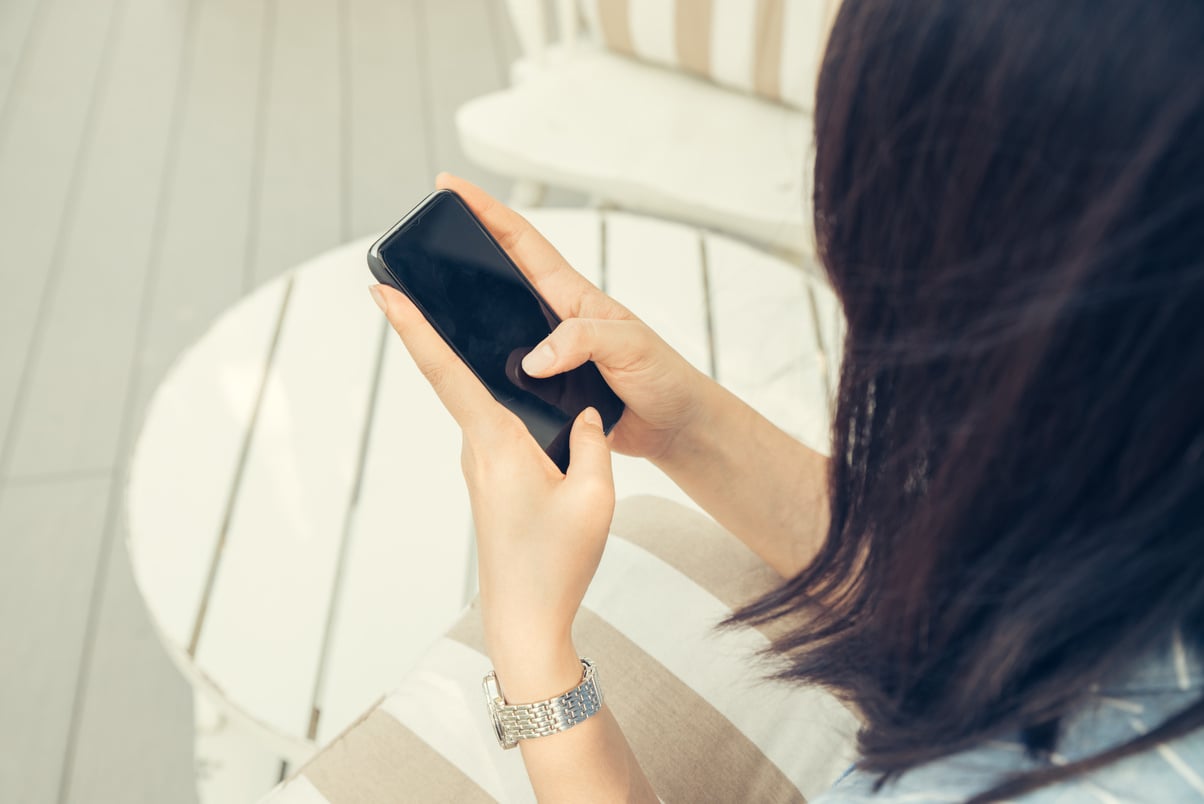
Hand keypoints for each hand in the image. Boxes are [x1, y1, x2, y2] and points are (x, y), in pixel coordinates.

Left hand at [371, 278, 613, 698]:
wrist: (526, 620)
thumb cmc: (556, 563)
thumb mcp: (595, 496)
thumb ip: (594, 442)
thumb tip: (588, 413)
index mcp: (497, 443)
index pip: (446, 372)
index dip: (413, 328)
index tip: (383, 291)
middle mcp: (478, 449)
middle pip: (457, 378)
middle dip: (439, 331)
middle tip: (424, 283)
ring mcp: (480, 467)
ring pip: (483, 405)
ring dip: (479, 371)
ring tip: (484, 330)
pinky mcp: (490, 482)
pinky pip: (495, 430)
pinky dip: (505, 406)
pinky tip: (529, 401)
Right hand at [434, 174, 712, 461]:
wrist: (675, 426)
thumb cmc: (663, 377)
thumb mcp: (629, 346)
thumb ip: (584, 341)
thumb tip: (535, 357)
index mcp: (572, 296)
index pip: (522, 241)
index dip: (486, 211)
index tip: (452, 186)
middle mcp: (554, 319)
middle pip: (498, 276)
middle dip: (460, 249)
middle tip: (425, 232)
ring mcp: (548, 353)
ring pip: (494, 326)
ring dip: (464, 313)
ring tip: (425, 297)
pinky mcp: (545, 388)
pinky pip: (502, 371)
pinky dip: (478, 367)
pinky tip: (457, 368)